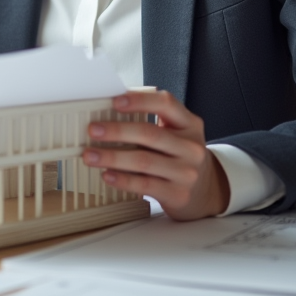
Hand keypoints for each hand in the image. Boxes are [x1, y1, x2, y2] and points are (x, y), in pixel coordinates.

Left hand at [83, 89, 229, 220]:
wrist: (205, 191)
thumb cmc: (179, 156)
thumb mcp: (176, 134)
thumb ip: (151, 121)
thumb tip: (108, 111)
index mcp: (190, 124)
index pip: (166, 104)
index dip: (139, 100)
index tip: (114, 101)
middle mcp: (192, 147)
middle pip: (150, 133)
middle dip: (117, 131)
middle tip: (93, 130)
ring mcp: (187, 172)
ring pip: (144, 160)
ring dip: (112, 157)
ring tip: (90, 155)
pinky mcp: (178, 194)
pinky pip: (145, 185)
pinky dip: (123, 180)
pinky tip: (107, 175)